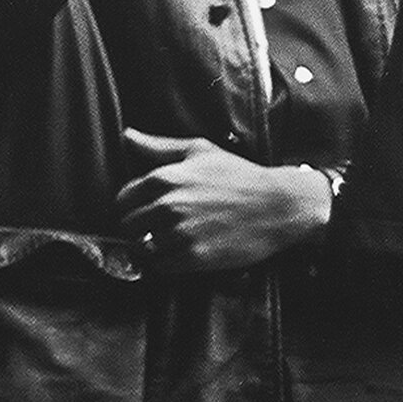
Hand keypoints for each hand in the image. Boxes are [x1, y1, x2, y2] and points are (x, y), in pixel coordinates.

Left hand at [116, 129, 330, 272]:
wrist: (279, 205)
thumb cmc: (240, 176)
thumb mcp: (200, 151)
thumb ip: (158, 146)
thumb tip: (128, 135)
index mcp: (163, 178)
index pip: (122, 199)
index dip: (129, 207)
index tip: (139, 211)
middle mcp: (167, 205)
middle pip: (128, 225)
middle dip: (137, 228)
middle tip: (153, 229)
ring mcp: (180, 232)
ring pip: (142, 247)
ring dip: (150, 247)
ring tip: (168, 242)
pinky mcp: (195, 256)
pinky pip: (162, 266)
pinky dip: (166, 262)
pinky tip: (180, 253)